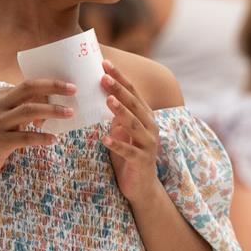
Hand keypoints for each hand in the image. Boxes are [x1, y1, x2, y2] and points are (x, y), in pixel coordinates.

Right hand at [0, 79, 75, 173]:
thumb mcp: (9, 117)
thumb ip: (27, 108)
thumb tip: (53, 103)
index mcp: (2, 97)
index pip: (28, 85)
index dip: (49, 84)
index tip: (68, 86)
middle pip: (28, 89)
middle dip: (52, 87)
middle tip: (73, 90)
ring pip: (28, 110)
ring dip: (52, 110)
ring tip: (69, 113)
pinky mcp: (0, 141)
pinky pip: (25, 137)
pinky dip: (41, 137)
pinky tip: (53, 139)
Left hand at [100, 59, 161, 206]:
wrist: (142, 186)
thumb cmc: (129, 154)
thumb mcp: (123, 130)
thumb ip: (117, 114)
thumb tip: (100, 93)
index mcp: (146, 117)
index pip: (133, 92)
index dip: (120, 78)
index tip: (105, 64)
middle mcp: (150, 126)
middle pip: (134, 104)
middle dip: (119, 89)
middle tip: (103, 76)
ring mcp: (148, 144)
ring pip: (134, 124)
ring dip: (120, 111)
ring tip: (108, 100)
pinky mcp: (142, 161)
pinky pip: (129, 151)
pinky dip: (117, 144)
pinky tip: (104, 139)